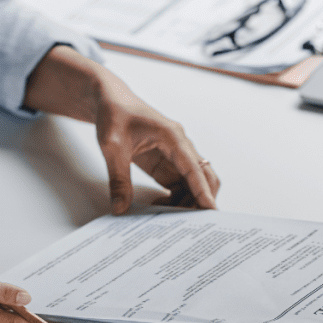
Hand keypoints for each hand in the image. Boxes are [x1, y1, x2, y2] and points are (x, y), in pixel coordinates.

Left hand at [95, 77, 220, 213]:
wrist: (111, 101)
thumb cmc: (115, 114)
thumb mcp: (112, 147)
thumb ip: (118, 178)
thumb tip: (120, 207)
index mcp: (173, 137)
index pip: (194, 168)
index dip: (202, 191)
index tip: (210, 210)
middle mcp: (180, 146)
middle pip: (204, 176)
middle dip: (201, 199)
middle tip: (188, 221)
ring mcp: (176, 155)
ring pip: (194, 183)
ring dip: (186, 200)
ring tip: (165, 214)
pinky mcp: (167, 162)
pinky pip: (181, 184)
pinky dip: (176, 197)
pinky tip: (160, 205)